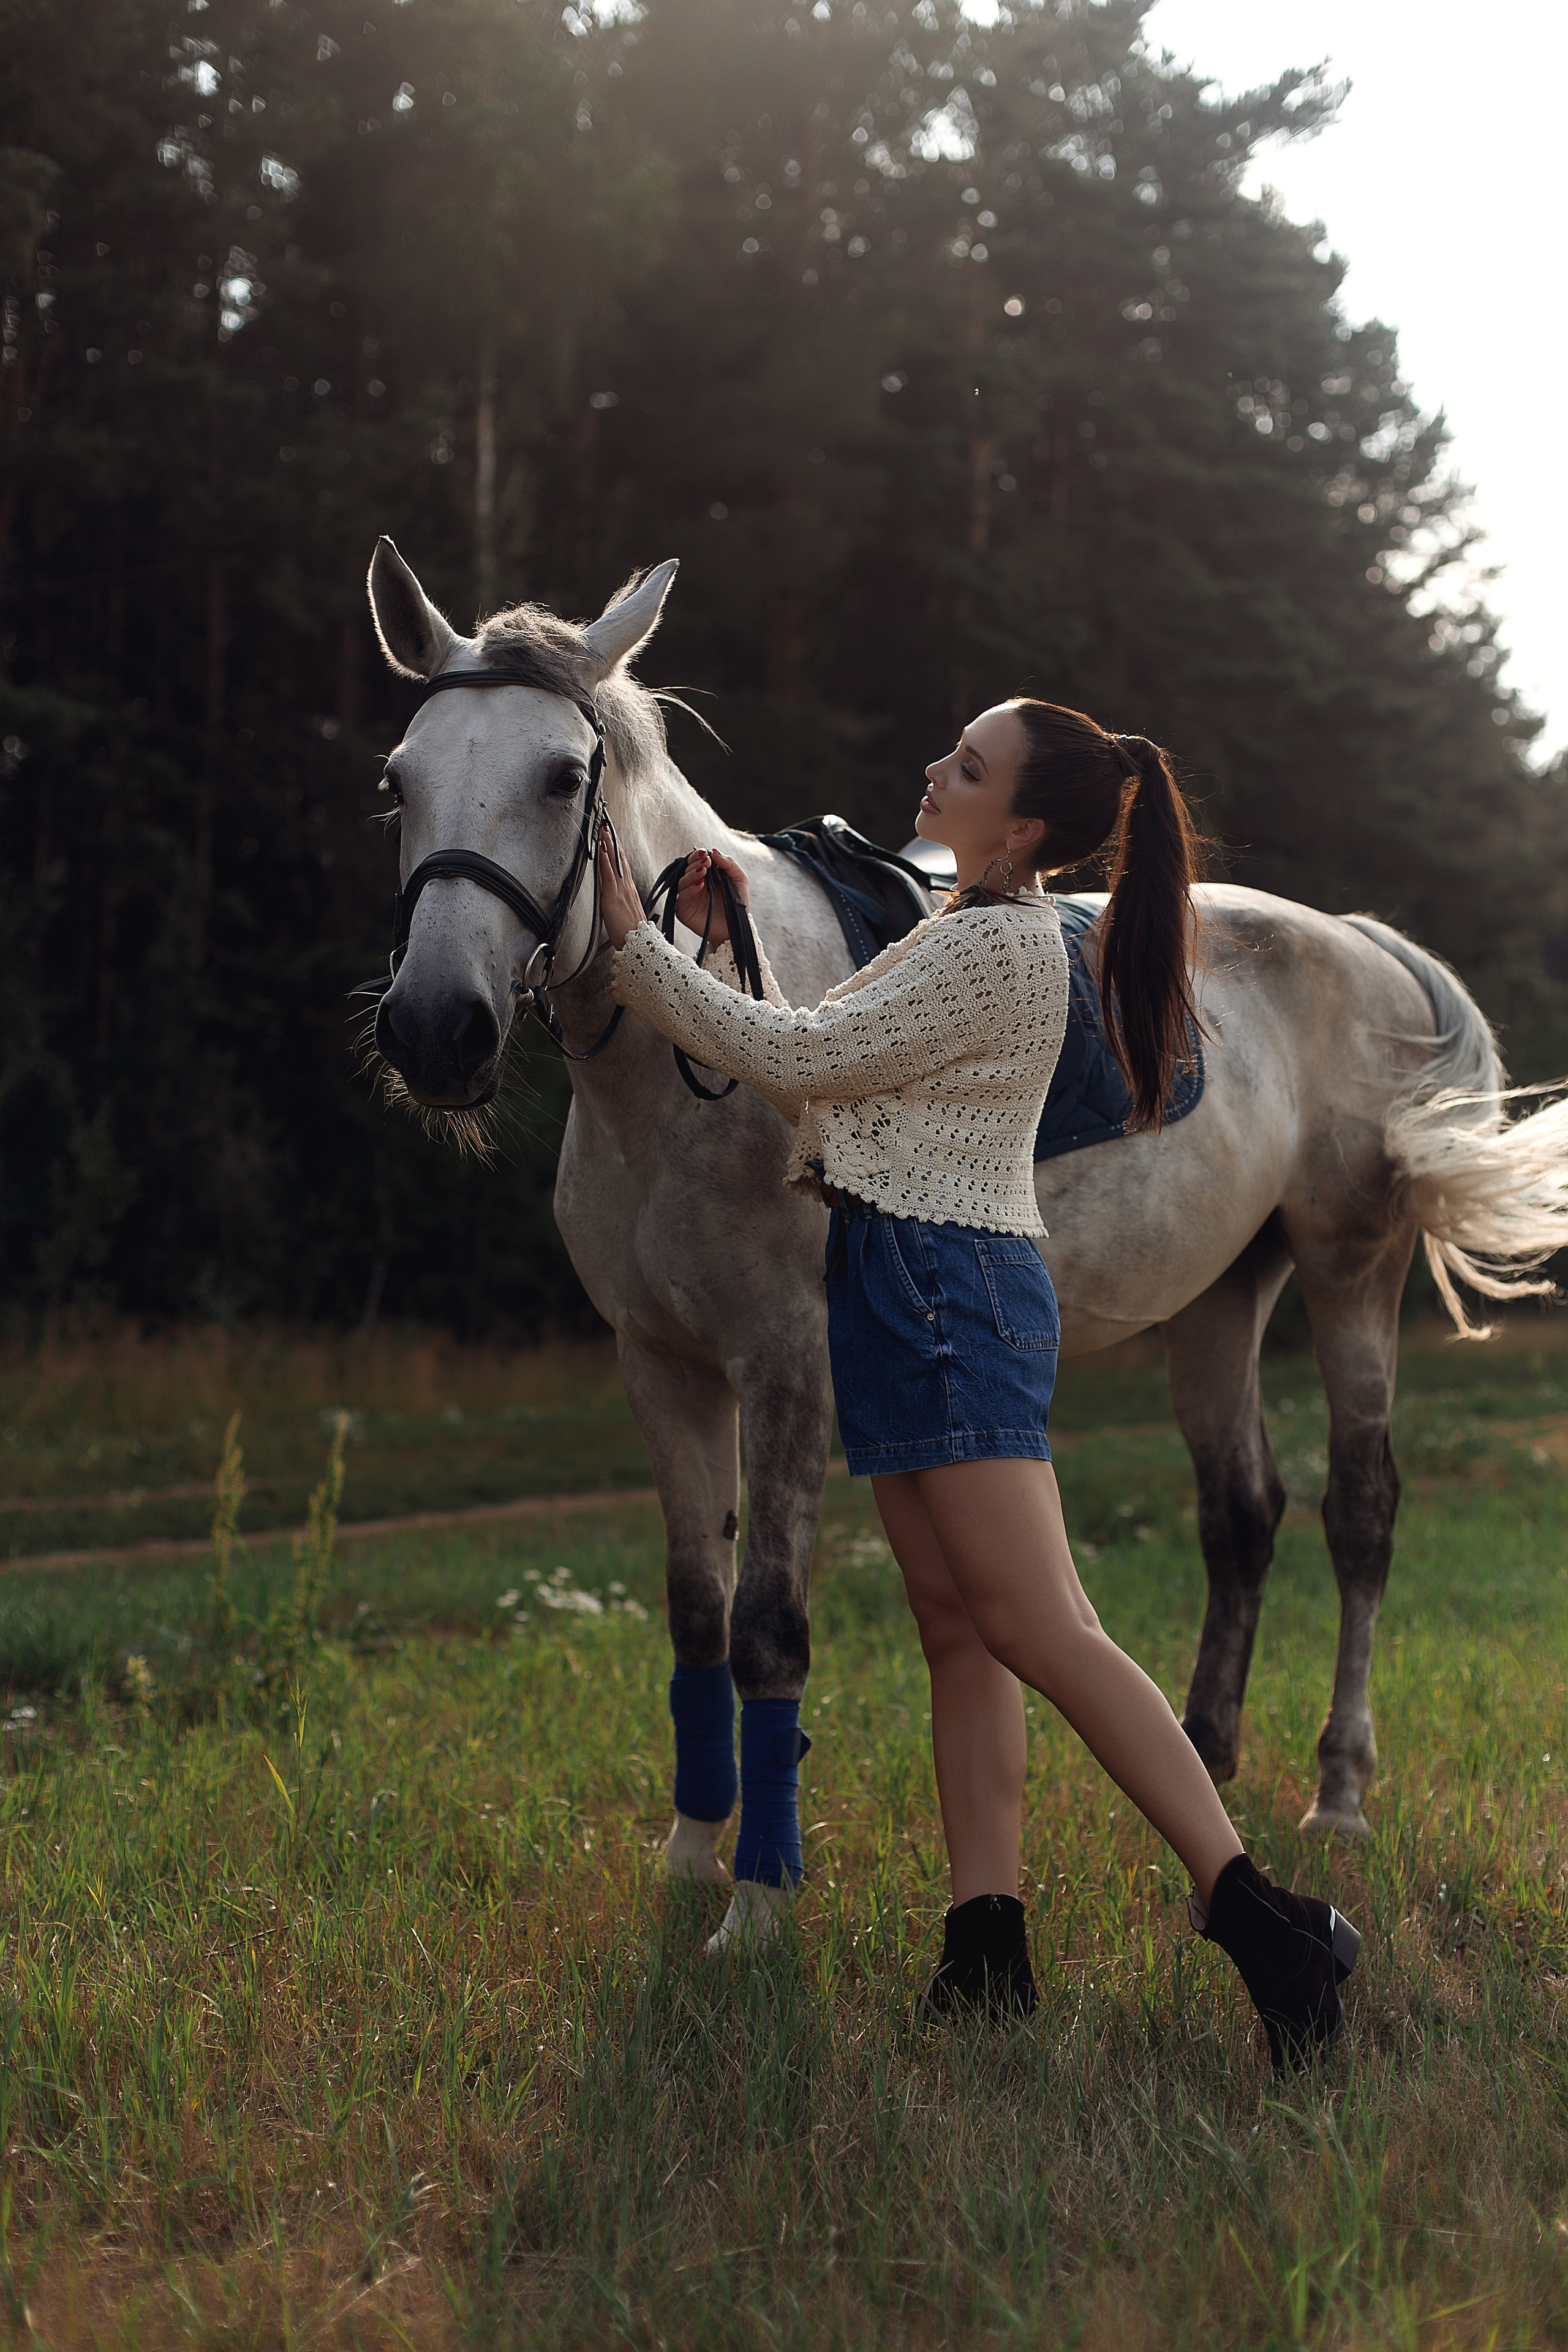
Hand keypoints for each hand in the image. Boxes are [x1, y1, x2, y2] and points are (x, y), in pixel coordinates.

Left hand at [596, 824, 645, 949]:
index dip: (618, 850)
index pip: (623, 866)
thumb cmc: (633, 936)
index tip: (613, 836)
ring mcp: (622, 892)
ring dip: (609, 844)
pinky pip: (609, 875)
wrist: (641, 947)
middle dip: (614, 841)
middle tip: (607, 824)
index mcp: (630, 892)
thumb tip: (616, 900)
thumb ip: (622, 905)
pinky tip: (603, 849)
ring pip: (616, 863)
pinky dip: (606, 860)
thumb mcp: (626, 916)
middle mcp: (627, 888)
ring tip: (604, 829)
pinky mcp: (614, 898)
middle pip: (621, 859)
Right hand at [674, 847, 750, 949]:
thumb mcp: (740, 880)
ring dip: (692, 874)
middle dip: (695, 863)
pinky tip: (700, 884)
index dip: (697, 856)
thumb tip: (714, 851)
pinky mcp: (683, 910)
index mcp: (705, 876)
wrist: (737, 928)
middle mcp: (694, 885)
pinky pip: (681, 897)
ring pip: (681, 881)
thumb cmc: (738, 905)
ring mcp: (688, 897)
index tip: (704, 853)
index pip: (695, 862)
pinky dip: (690, 889)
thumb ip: (729, 864)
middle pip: (686, 869)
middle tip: (706, 862)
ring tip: (703, 871)